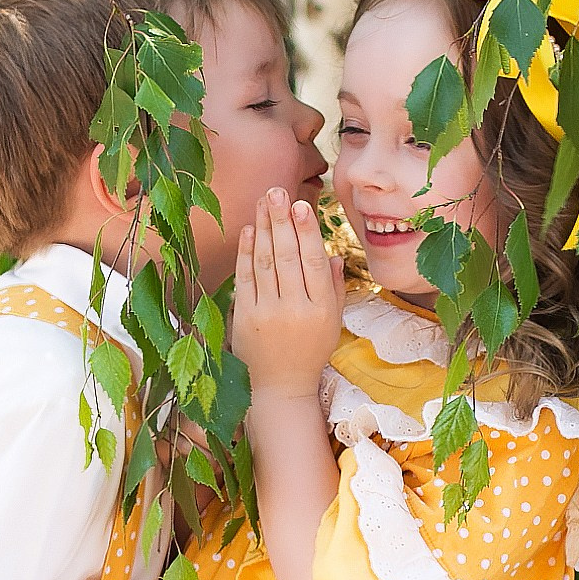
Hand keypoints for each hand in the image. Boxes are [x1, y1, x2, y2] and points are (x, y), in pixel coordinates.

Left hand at [232, 187, 344, 401]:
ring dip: (263, 228)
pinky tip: (248, 229)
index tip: (302, 205)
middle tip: (277, 191)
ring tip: (263, 201)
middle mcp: (294, 310)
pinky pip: (245, 278)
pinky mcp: (244, 317)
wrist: (279, 388)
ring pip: (264, 263)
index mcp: (321, 310)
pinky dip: (245, 252)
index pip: (314, 263)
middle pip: (287, 257)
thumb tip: (333, 254)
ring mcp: (267, 313)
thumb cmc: (310, 351)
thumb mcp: (332, 322)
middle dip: (281, 221)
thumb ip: (334, 287)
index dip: (308, 233)